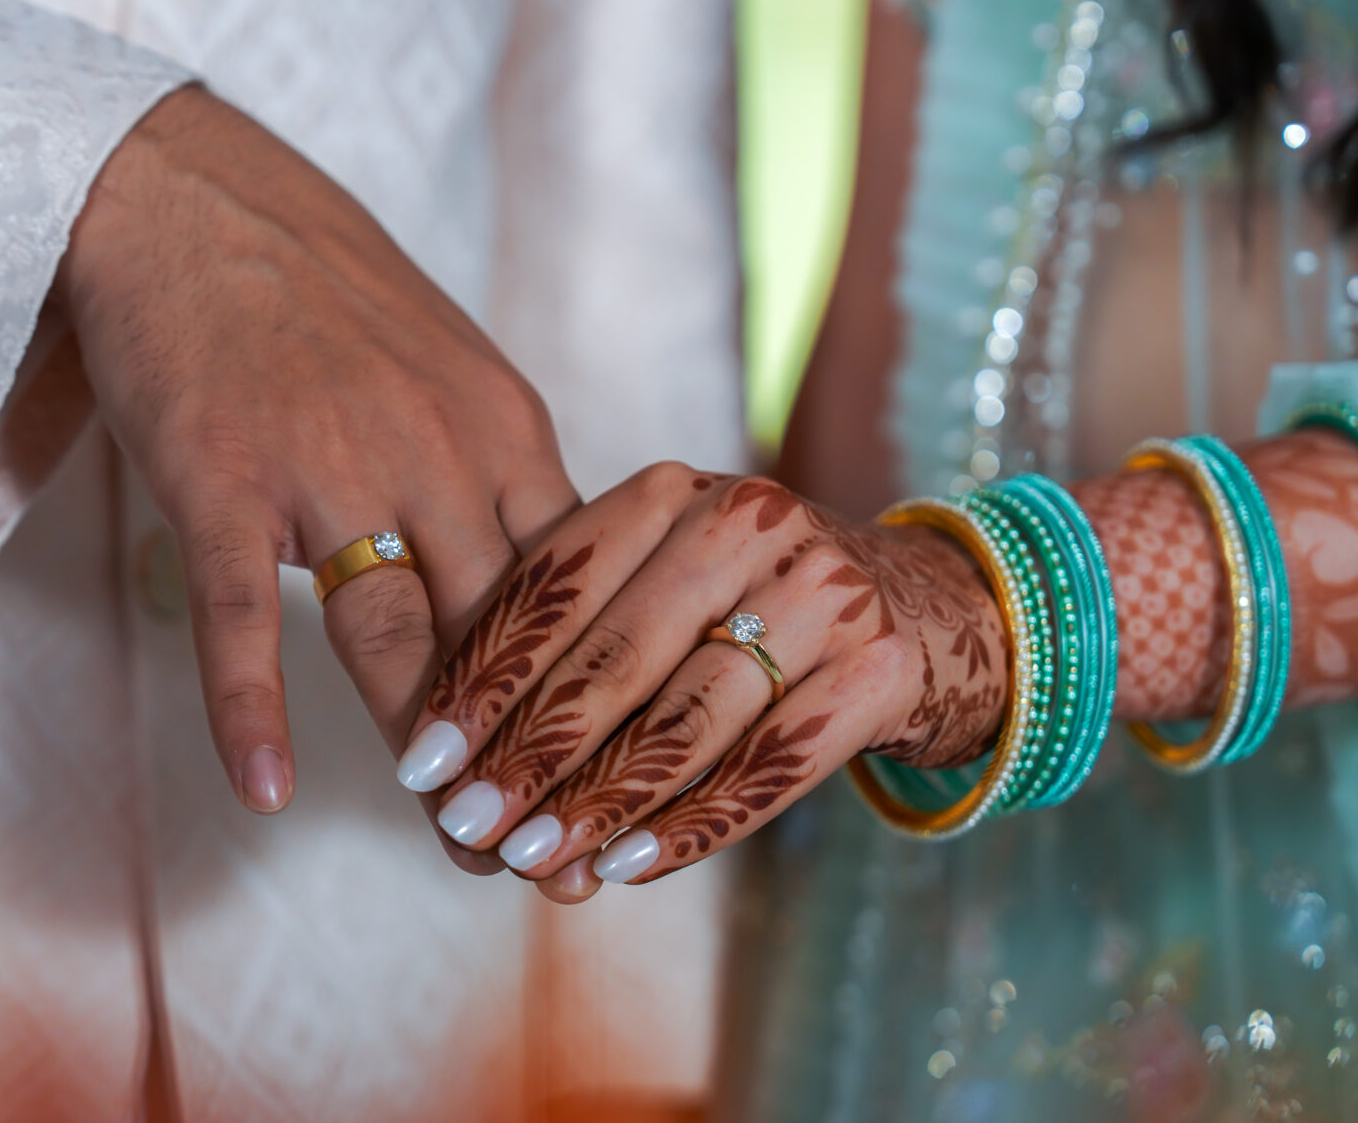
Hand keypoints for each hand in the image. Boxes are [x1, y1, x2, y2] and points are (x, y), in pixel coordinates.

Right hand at [58, 86, 576, 832]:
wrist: (188, 192)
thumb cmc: (319, 283)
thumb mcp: (446, 361)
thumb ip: (491, 466)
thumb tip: (538, 567)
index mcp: (503, 426)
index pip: (574, 592)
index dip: (595, 698)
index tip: (616, 782)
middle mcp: (437, 451)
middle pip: (504, 637)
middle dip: (534, 756)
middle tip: (558, 857)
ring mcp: (329, 466)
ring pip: (397, 640)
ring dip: (432, 757)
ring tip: (461, 849)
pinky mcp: (223, 477)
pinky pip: (248, 616)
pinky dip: (255, 709)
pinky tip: (269, 790)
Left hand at [393, 464, 1008, 895]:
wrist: (932, 608)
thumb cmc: (753, 604)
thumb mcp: (668, 580)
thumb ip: (580, 640)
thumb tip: (464, 763)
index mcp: (675, 491)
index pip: (555, 585)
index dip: (483, 677)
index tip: (424, 758)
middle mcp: (750, 525)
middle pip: (615, 657)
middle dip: (530, 753)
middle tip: (466, 825)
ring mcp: (821, 594)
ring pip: (687, 717)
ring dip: (602, 801)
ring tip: (535, 860)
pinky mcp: (879, 668)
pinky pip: (769, 763)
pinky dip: (695, 822)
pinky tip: (631, 865)